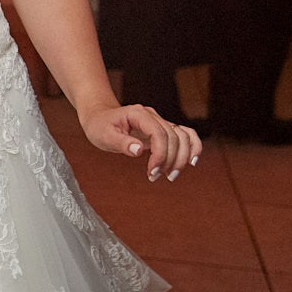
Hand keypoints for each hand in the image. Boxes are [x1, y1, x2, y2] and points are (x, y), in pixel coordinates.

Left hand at [82, 103, 201, 182]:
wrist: (99, 116)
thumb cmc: (99, 125)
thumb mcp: (103, 135)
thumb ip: (121, 142)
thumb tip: (138, 150)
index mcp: (138, 114)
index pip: (159, 133)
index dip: (160, 154)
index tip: (152, 171)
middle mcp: (152, 116)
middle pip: (173, 137)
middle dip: (169, 160)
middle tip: (155, 176)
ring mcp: (159, 122)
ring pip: (183, 137)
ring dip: (182, 157)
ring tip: (170, 175)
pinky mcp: (162, 130)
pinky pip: (185, 135)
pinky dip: (193, 147)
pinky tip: (192, 162)